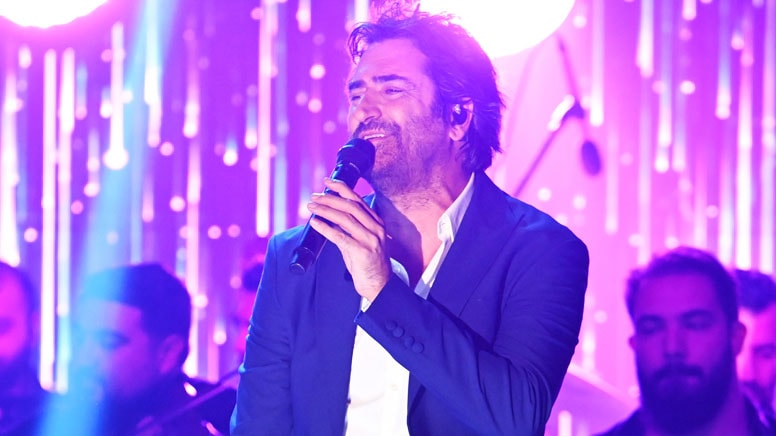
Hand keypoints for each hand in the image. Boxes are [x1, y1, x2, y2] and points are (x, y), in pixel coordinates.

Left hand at [307, 178, 390, 301]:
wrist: (379, 285)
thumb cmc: (368, 264)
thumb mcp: (361, 240)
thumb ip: (348, 228)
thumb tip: (328, 217)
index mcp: (376, 223)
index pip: (358, 200)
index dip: (342, 188)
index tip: (327, 182)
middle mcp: (375, 228)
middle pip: (350, 206)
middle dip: (330, 198)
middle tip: (314, 196)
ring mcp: (370, 239)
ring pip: (345, 218)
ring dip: (325, 210)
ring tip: (311, 207)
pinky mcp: (362, 252)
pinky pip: (340, 236)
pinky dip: (325, 228)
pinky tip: (315, 223)